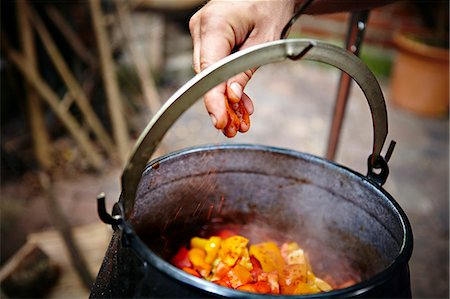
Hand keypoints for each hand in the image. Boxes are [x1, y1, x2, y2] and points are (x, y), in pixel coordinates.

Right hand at [189, 0, 295, 136]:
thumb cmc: (271, 4)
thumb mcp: (266, 39)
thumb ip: (245, 69)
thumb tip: (231, 97)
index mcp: (215, 24)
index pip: (208, 70)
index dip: (212, 98)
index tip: (220, 120)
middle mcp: (201, 28)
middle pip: (205, 76)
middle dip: (221, 104)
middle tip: (235, 128)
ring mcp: (201, 33)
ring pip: (208, 74)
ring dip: (224, 97)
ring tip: (240, 120)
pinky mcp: (207, 39)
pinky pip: (213, 66)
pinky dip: (225, 84)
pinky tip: (238, 101)